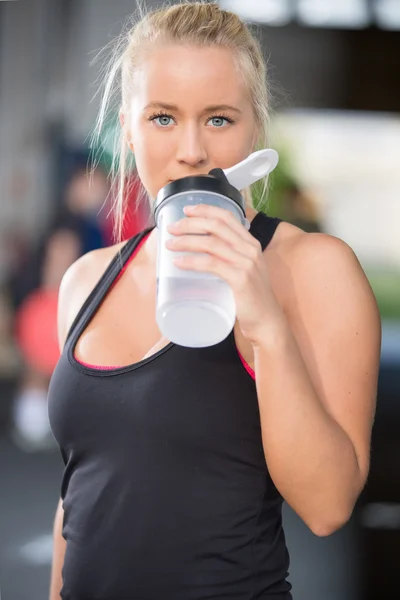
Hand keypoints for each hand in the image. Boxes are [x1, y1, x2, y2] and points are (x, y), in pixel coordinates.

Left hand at [165, 204, 283, 344]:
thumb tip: (200, 253)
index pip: (227, 217)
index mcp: (251, 244)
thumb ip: (229, 259)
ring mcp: (246, 264)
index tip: (187, 209)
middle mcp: (250, 249)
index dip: (205, 209)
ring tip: (170, 244)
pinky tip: (179, 262)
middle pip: (216, 226)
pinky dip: (192, 261)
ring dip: (186, 241)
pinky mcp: (240, 279)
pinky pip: (211, 264)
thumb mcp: (244, 271)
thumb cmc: (251, 299)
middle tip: (172, 228)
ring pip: (211, 244)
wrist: (267, 322)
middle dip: (190, 223)